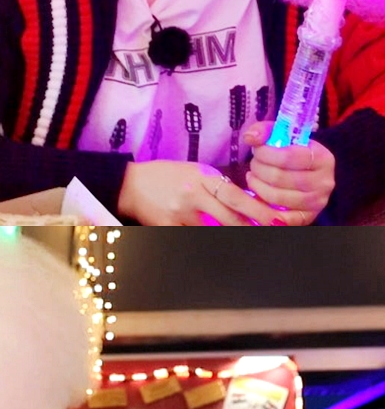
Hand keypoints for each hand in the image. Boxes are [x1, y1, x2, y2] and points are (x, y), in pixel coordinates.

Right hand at [118, 160, 277, 224]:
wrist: (130, 184)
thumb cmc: (165, 176)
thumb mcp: (194, 172)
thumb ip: (217, 185)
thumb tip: (247, 202)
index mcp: (202, 177)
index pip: (237, 196)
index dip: (259, 210)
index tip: (277, 220)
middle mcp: (193, 195)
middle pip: (230, 218)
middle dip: (252, 228)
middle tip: (271, 232)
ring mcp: (180, 214)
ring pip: (214, 231)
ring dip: (230, 233)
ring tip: (243, 232)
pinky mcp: (168, 227)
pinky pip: (193, 236)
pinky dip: (204, 236)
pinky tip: (210, 233)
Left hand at [243, 124, 334, 223]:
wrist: (309, 175)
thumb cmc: (294, 154)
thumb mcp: (285, 137)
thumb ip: (266, 131)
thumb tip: (250, 137)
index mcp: (322, 158)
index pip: (288, 156)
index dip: (265, 153)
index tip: (257, 150)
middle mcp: (324, 182)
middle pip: (279, 177)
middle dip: (258, 168)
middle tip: (254, 164)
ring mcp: (317, 202)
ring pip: (275, 196)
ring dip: (256, 185)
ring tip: (253, 176)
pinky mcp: (306, 217)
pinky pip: (278, 216)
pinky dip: (262, 204)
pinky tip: (257, 193)